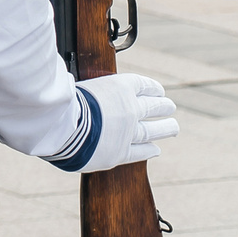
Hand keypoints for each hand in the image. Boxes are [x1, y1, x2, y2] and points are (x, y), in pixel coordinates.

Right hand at [55, 73, 178, 172]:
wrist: (64, 125)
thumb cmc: (65, 100)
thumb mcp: (81, 84)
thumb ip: (92, 88)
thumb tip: (86, 86)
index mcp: (120, 87)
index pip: (143, 85)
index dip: (152, 88)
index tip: (159, 90)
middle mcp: (129, 108)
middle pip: (153, 106)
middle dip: (163, 106)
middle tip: (170, 107)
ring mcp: (128, 132)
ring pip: (152, 130)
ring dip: (165, 128)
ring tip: (173, 127)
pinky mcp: (120, 153)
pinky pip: (140, 152)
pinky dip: (148, 150)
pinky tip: (155, 149)